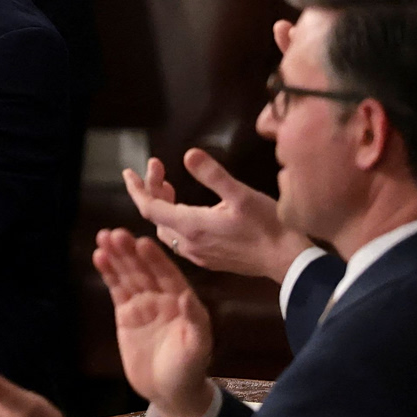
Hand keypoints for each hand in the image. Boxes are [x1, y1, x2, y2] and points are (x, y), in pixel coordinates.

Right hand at [92, 229, 213, 416]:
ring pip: (128, 275)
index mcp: (183, 302)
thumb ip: (195, 322)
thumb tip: (186, 296)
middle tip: (115, 233)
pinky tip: (99, 257)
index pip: (168, 275)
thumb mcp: (198, 349)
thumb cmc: (189, 370)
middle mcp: (163, 297)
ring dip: (116, 256)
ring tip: (103, 237)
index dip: (156, 259)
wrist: (169, 392)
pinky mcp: (126, 314)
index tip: (143, 242)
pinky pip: (116, 289)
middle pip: (144, 270)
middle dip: (131, 252)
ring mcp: (143, 304)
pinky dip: (108, 273)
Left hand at [123, 148, 311, 282]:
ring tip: (169, 185)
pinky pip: (178, 239)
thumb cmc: (268, 226)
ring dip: (162, 206)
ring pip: (165, 228)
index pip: (149, 208)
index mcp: (191, 226)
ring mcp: (197, 254)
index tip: (129, 171)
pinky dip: (174, 219)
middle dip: (152, 190)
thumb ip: (213, 175)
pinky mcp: (208, 259)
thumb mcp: (241, 195)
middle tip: (158, 167)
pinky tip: (187, 209)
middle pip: (155, 216)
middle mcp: (188, 243)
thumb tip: (188, 155)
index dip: (137, 188)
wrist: (287, 261)